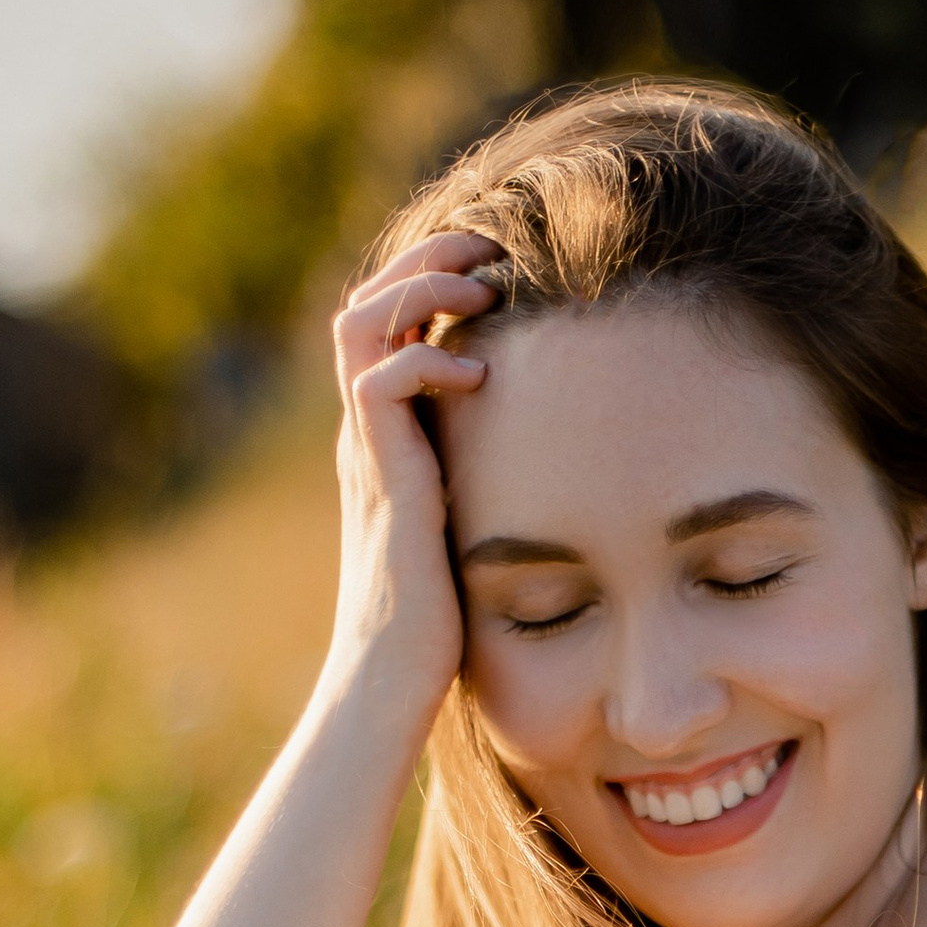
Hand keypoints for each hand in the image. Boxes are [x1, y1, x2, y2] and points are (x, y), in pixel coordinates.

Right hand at [321, 232, 503, 726]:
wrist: (392, 681)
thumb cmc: (442, 623)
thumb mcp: (472, 531)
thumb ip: (492, 485)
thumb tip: (566, 462)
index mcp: (384, 439)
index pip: (385, 323)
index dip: (429, 276)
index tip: (495, 263)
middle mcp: (366, 434)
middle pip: (364, 301)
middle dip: (426, 257)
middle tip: (490, 245)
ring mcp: (367, 451)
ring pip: (360, 321)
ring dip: (422, 286)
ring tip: (483, 287)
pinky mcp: (382, 477)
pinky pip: (381, 379)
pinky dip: (426, 356)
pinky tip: (479, 372)